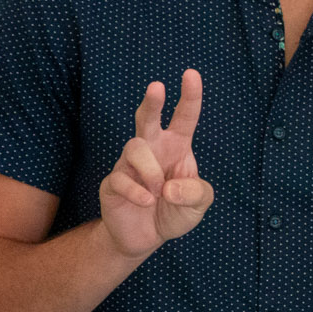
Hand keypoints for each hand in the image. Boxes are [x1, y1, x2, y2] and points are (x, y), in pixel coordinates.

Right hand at [98, 70, 213, 260]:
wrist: (146, 237)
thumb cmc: (175, 211)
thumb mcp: (199, 204)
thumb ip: (196, 193)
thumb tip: (170, 186)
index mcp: (177, 148)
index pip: (184, 118)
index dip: (189, 96)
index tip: (191, 74)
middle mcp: (152, 151)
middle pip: (147, 119)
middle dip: (151, 102)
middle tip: (157, 87)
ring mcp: (129, 165)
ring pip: (134, 147)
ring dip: (149, 170)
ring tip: (158, 191)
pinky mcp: (112, 182)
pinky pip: (121, 179)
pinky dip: (138, 192)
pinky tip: (147, 203)